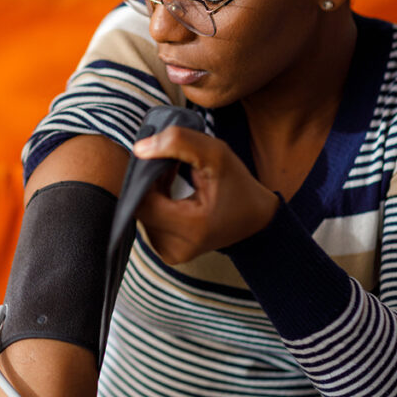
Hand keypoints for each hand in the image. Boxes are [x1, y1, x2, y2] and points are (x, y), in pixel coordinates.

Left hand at [133, 126, 279, 263]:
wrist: (257, 219)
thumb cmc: (238, 185)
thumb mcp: (216, 153)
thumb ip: (178, 142)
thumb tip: (139, 149)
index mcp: (191, 227)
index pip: (143, 200)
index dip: (143, 175)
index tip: (157, 158)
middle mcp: (176, 248)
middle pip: (139, 207)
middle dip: (147, 182)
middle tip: (166, 164)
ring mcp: (170, 253)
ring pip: (141, 214)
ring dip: (150, 192)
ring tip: (170, 175)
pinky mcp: (168, 253)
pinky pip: (149, 223)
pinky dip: (155, 203)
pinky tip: (169, 189)